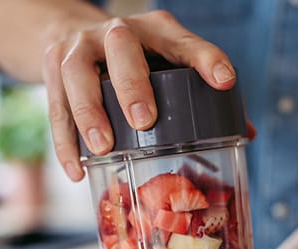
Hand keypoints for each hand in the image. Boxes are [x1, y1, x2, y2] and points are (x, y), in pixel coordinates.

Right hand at [41, 10, 236, 181]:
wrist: (73, 34)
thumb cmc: (136, 59)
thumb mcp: (168, 61)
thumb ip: (202, 93)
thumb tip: (245, 134)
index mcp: (155, 31)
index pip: (184, 41)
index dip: (206, 59)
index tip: (224, 82)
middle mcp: (116, 32)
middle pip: (121, 47)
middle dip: (132, 84)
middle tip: (144, 121)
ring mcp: (79, 47)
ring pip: (78, 74)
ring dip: (89, 112)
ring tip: (103, 147)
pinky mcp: (52, 68)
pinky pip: (55, 105)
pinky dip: (65, 141)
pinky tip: (78, 169)